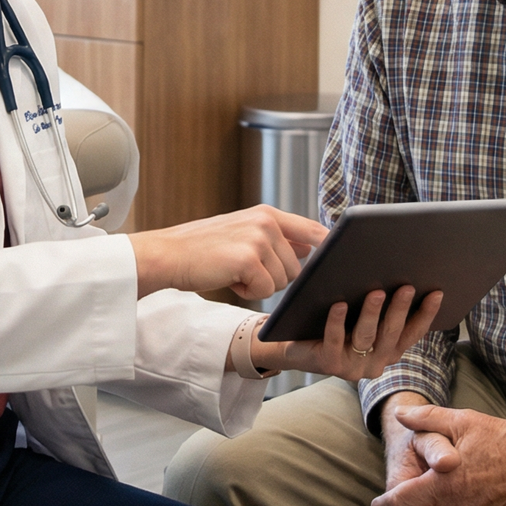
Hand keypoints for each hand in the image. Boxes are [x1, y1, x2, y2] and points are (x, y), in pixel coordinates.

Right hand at [128, 205, 325, 299]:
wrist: (168, 254)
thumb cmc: (204, 248)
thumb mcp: (244, 232)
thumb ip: (278, 237)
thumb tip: (314, 246)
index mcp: (268, 213)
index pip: (315, 230)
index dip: (328, 248)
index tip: (337, 261)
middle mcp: (266, 222)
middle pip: (298, 267)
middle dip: (275, 277)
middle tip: (245, 269)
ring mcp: (258, 239)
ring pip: (283, 281)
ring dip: (260, 285)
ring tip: (234, 271)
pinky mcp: (248, 259)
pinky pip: (265, 290)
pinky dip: (247, 292)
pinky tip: (229, 279)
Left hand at [248, 288, 443, 383]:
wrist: (294, 346)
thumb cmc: (333, 324)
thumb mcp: (359, 317)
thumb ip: (379, 305)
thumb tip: (394, 272)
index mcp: (387, 351)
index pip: (412, 333)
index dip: (425, 314)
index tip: (436, 292)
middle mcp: (375, 362)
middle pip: (391, 333)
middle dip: (400, 309)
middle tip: (406, 286)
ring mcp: (353, 366)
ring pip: (367, 337)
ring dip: (372, 313)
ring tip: (376, 292)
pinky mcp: (329, 364)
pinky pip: (335, 340)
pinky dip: (337, 322)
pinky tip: (339, 304)